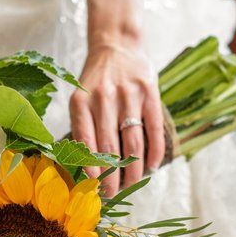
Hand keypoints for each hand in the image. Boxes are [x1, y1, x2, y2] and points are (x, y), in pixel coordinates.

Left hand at [70, 40, 164, 196]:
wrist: (117, 42)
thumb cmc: (97, 78)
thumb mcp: (81, 97)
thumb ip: (83, 126)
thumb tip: (87, 168)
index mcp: (81, 102)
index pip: (85, 144)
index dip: (91, 171)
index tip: (94, 189)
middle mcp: (103, 98)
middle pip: (110, 149)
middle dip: (112, 177)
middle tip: (113, 194)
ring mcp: (128, 95)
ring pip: (133, 143)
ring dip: (134, 170)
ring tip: (133, 185)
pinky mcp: (150, 92)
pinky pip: (153, 129)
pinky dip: (154, 152)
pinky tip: (152, 167)